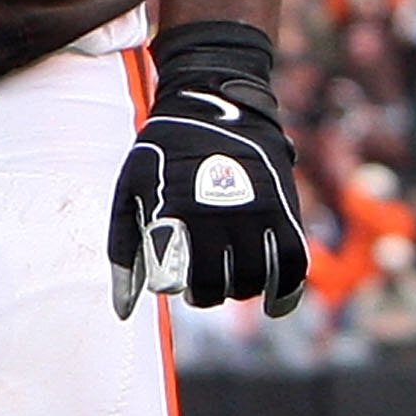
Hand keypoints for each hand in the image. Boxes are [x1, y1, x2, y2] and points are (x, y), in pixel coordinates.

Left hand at [108, 21, 308, 320]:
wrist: (216, 105)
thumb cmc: (164, 153)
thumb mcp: (130, 190)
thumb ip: (123, 247)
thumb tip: (122, 310)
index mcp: (171, 210)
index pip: (168, 274)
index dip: (167, 283)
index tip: (166, 277)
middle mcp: (213, 215)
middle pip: (211, 286)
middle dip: (202, 294)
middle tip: (198, 283)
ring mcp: (253, 213)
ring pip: (250, 282)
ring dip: (237, 291)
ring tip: (227, 279)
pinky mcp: (284, 210)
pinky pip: (293, 265)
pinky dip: (285, 292)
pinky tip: (274, 304)